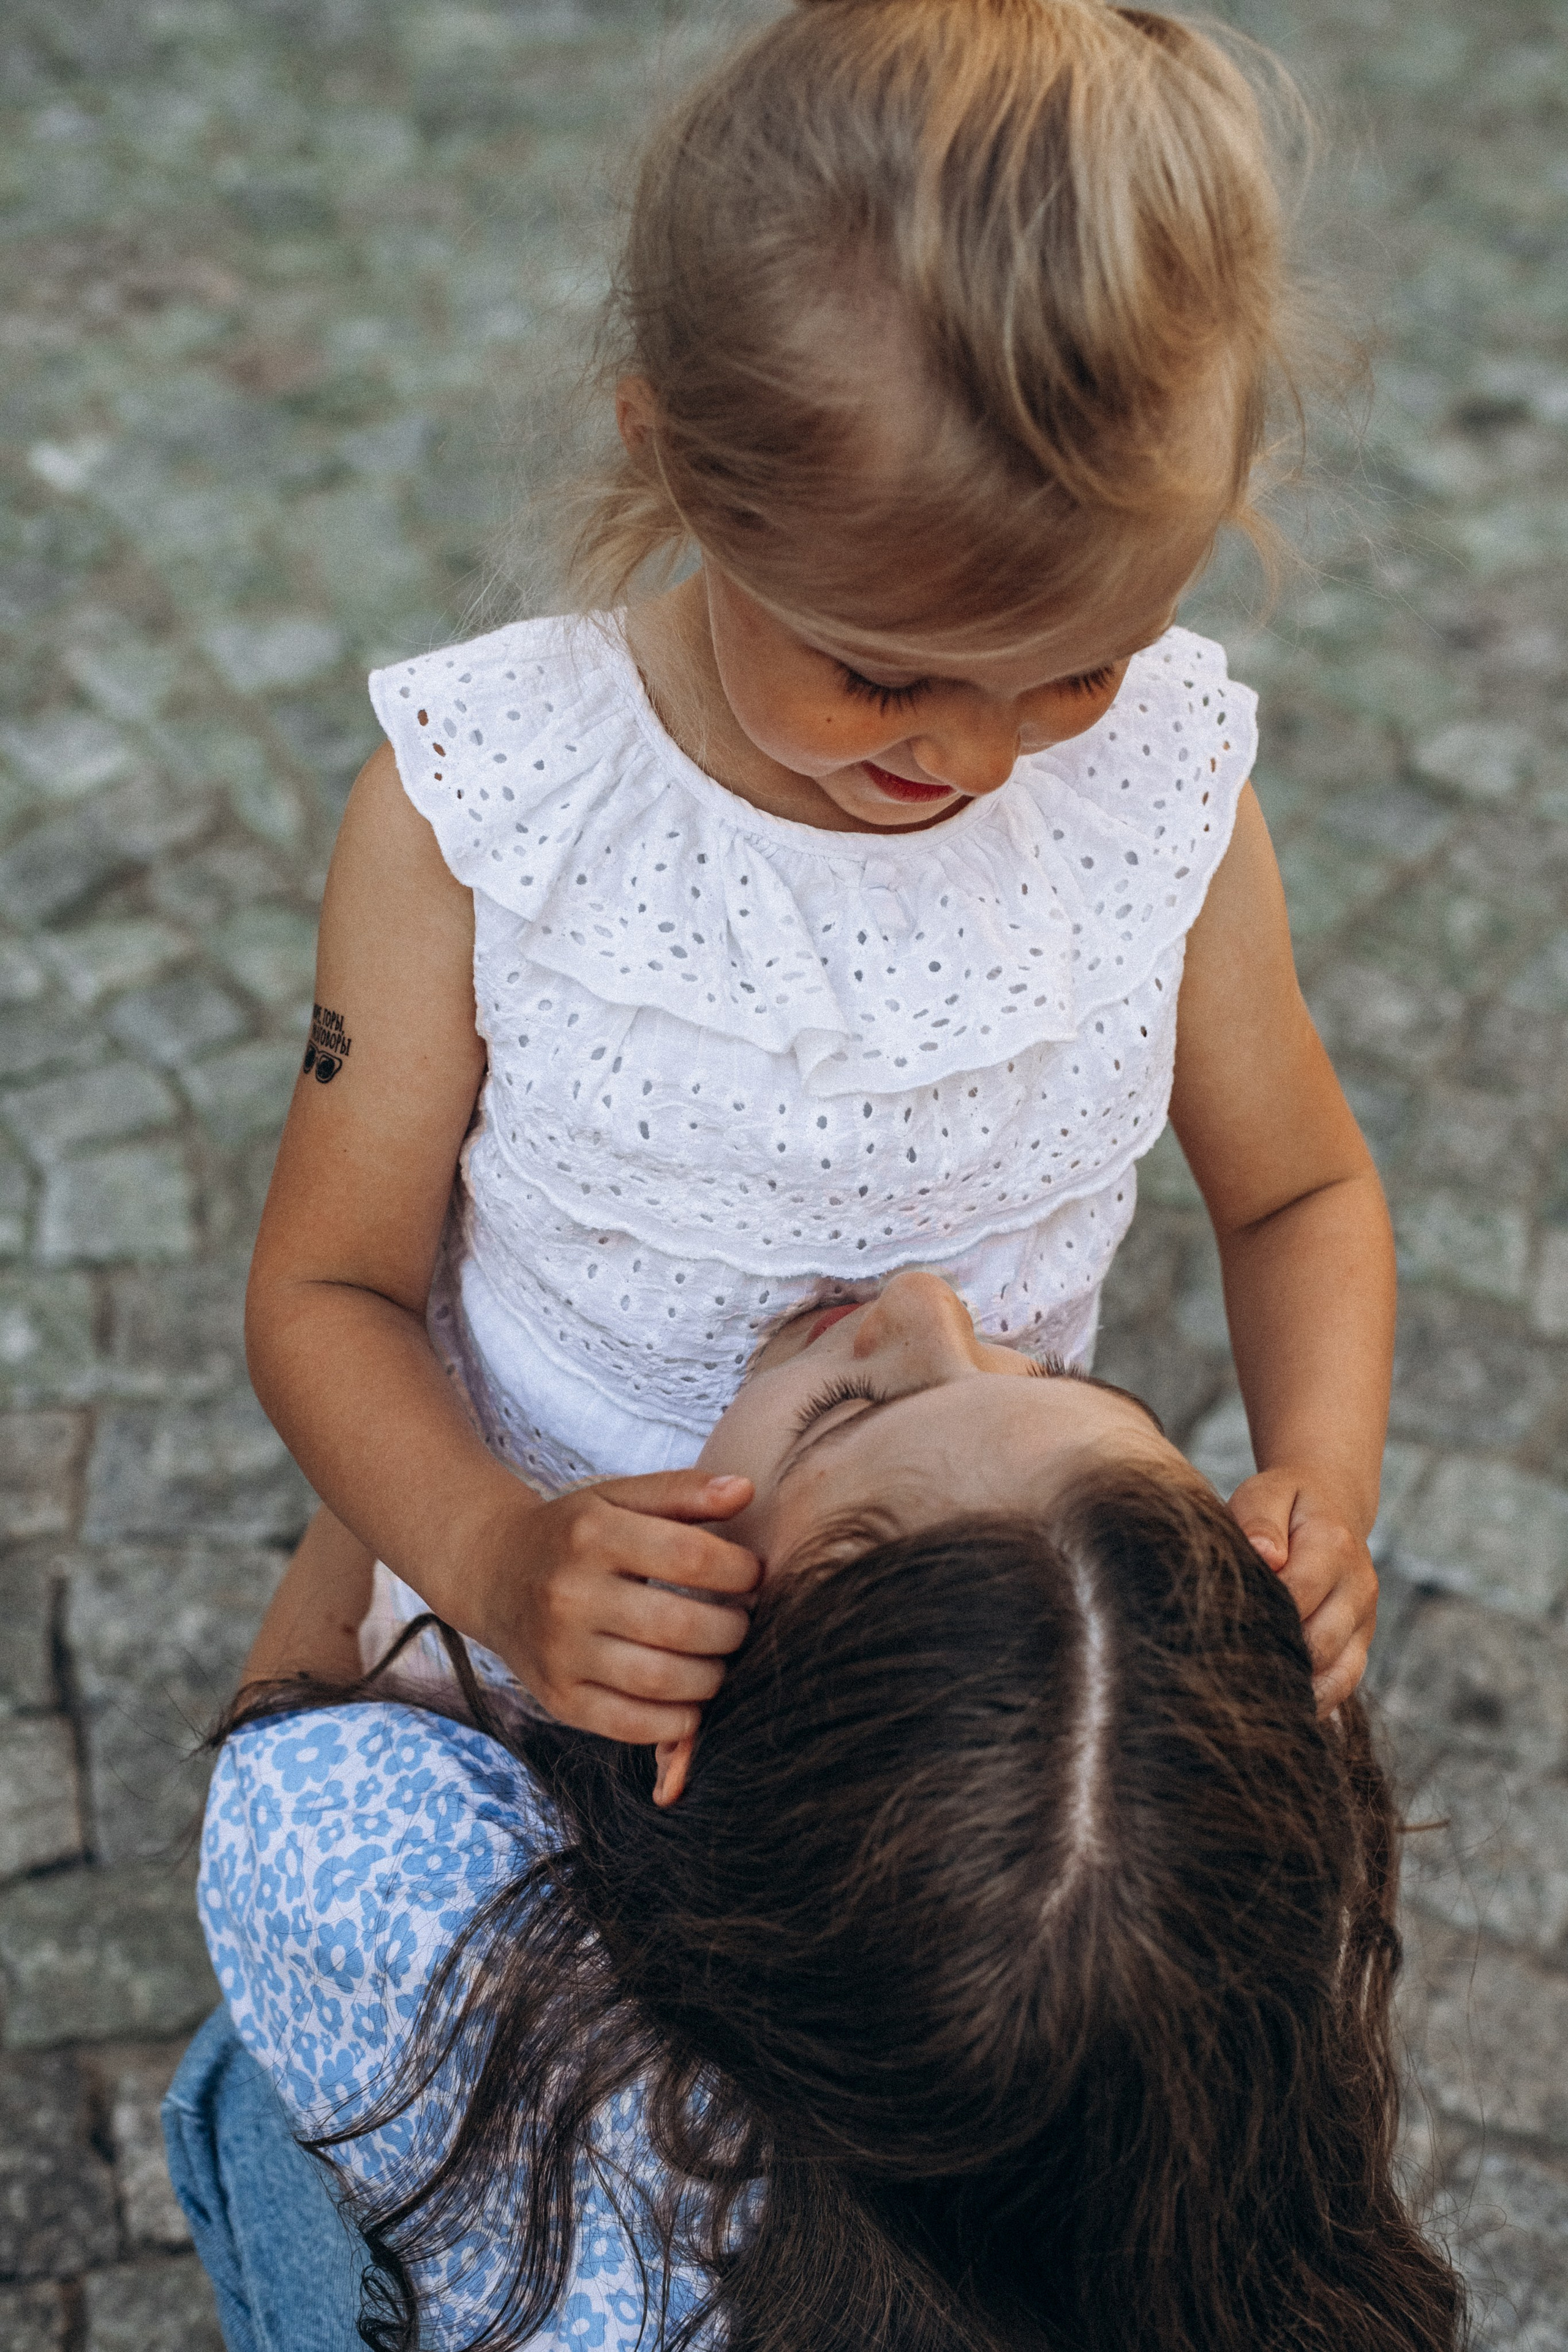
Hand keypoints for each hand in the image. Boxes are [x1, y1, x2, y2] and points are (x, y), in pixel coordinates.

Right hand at [464, 1470, 759, 1741]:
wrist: (493, 1573)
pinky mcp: (558, 1699)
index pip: (690, 1557)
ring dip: (712, 1678)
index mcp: (592, 1534)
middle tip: (741, 1623)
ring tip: (719, 1660)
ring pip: (662, 1681)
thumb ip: (683, 1491)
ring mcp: (560, 1652)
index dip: (740, 1571)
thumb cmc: (574, 1534)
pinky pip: (631, 1725)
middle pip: (681, 1626)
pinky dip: (675, 1722)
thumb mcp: (618, 1496)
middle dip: (732, 1629)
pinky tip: (690, 1700)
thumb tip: (746, 1490)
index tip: (752, 1575)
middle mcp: (570, 1594)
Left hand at [1227, 1468, 1376, 1714]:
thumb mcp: (1265, 1493)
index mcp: (1334, 1545)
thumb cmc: (1283, 1502)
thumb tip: (1266, 1556)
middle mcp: (1359, 1585)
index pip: (1297, 1595)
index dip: (1259, 1617)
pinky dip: (1315, 1699)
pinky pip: (1345, 1683)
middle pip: (1319, 1643)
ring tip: (1248, 1691)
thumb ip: (1260, 1520)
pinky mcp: (1362, 1640)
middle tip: (1223, 1669)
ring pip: (1336, 1672)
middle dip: (1274, 1658)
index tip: (1217, 1628)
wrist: (1330, 1504)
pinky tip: (1280, 1702)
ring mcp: (1365, 1617)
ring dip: (1295, 1685)